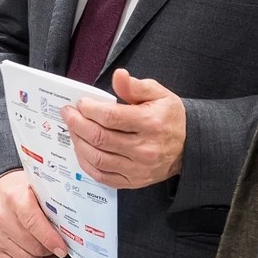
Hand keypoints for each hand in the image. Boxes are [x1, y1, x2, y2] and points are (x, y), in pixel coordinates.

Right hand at [0, 171, 66, 257]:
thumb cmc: (22, 191)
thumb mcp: (38, 188)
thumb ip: (53, 203)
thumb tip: (73, 225)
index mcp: (15, 199)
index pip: (33, 223)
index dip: (50, 238)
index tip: (63, 248)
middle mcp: (2, 218)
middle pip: (33, 246)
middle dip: (50, 248)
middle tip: (60, 243)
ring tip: (50, 248)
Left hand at [63, 68, 186, 188]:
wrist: (188, 146)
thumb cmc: (169, 117)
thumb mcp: (158, 94)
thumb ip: (135, 86)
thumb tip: (118, 76)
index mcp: (151, 123)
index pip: (110, 117)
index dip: (89, 109)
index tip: (80, 103)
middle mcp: (145, 149)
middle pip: (100, 138)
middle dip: (77, 124)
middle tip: (68, 113)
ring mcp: (138, 169)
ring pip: (97, 159)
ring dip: (78, 143)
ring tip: (73, 130)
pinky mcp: (133, 181)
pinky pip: (102, 176)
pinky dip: (86, 163)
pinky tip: (81, 149)